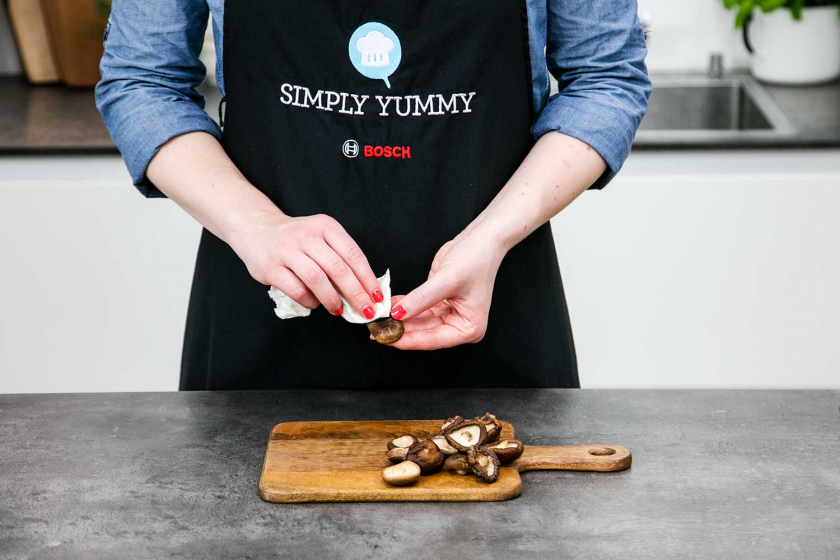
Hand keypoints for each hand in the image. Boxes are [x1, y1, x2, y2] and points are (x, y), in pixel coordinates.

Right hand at [230, 212, 382, 316]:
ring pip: (316, 279)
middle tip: (365, 310)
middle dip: (356, 293)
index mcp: (325, 226)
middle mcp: (306, 235)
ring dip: (332, 299)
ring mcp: (286, 250)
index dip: (367, 278)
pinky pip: (296, 289)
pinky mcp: (270, 267)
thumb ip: (339, 257)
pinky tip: (314, 303)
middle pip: (338, 268)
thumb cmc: (296, 239)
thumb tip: (364, 289)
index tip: (377, 296)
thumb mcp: (320, 237)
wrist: (256, 229)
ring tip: (338, 309)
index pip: (353, 254)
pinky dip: (309, 301)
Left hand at [387, 230, 505, 349]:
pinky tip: (387, 306)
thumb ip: (421, 299)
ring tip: (377, 319)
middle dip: (401, 331)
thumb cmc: (475, 259)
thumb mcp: (447, 280)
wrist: (480, 239)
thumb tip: (398, 313)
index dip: (410, 340)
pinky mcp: (438, 303)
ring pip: (418, 323)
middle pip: (425, 333)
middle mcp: (459, 325)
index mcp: (469, 328)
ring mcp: (448, 314)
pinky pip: (417, 309)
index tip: (388, 339)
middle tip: (376, 331)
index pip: (435, 340)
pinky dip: (402, 307)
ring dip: (398, 320)